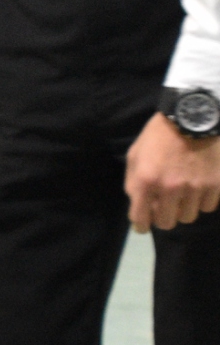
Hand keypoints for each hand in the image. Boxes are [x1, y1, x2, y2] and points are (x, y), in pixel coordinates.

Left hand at [125, 113, 219, 232]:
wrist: (190, 118)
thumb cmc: (158, 136)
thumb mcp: (135, 155)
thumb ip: (134, 182)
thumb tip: (138, 206)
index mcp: (147, 180)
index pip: (141, 217)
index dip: (141, 225)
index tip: (143, 227)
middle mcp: (171, 188)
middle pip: (167, 222)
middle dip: (163, 217)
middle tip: (164, 208)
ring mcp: (196, 188)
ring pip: (189, 216)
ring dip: (183, 209)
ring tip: (182, 194)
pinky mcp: (216, 185)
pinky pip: (207, 207)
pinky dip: (202, 201)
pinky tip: (198, 188)